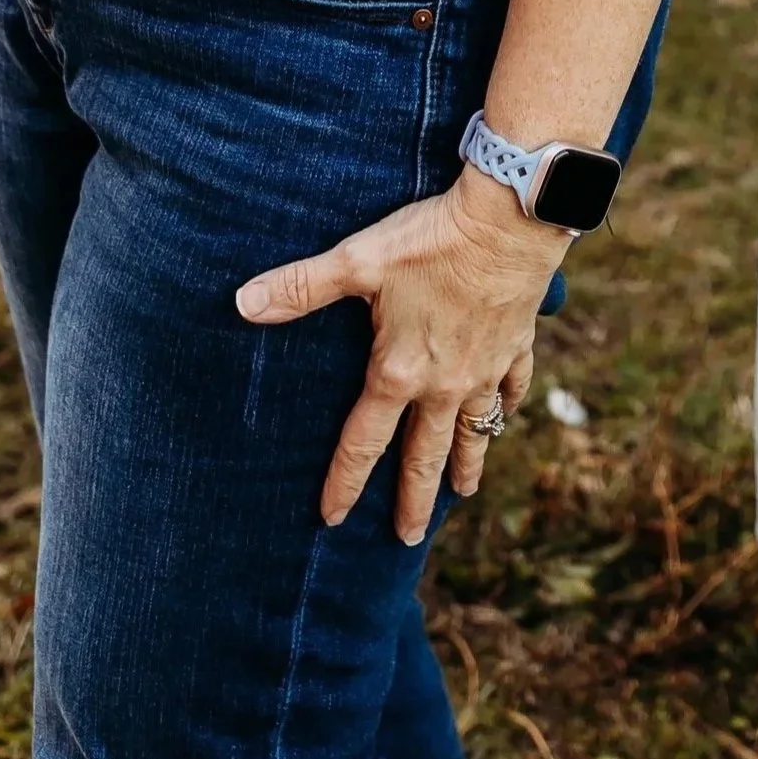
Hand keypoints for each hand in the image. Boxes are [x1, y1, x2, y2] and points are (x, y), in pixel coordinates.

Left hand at [236, 173, 567, 541]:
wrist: (509, 221)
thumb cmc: (430, 240)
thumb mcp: (358, 261)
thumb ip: (300, 287)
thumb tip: (242, 303)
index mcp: (399, 372)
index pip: (362, 442)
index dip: (343, 482)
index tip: (331, 518)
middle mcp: (443, 385)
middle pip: (424, 455)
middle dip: (414, 500)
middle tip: (408, 537)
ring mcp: (484, 370)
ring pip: (474, 431)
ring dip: (466, 464)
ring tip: (463, 491)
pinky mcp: (516, 345)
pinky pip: (512, 387)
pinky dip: (507, 405)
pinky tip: (504, 414)